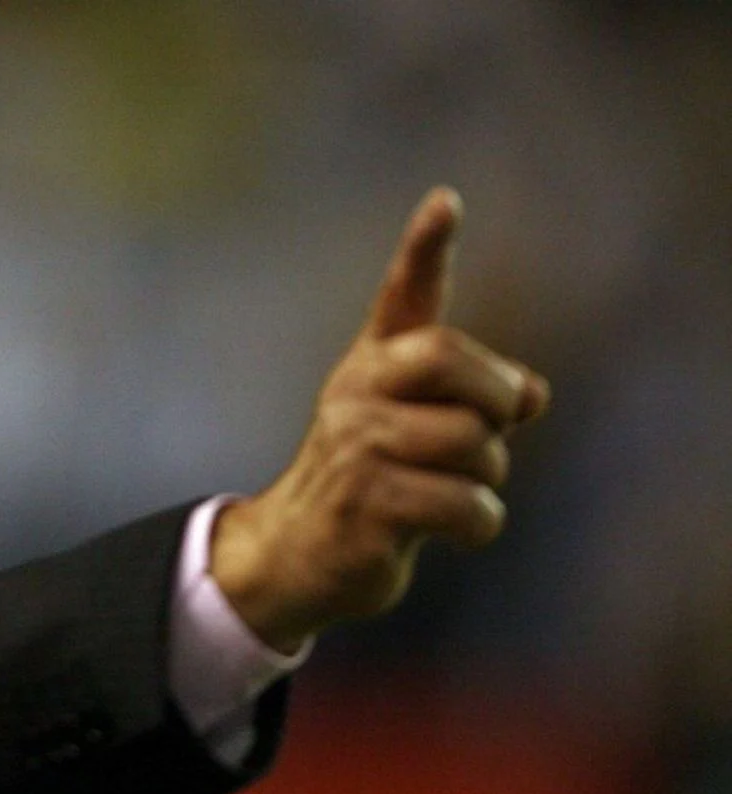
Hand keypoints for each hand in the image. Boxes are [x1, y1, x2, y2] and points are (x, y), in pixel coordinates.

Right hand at [209, 187, 550, 653]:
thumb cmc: (371, 484)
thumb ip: (472, 399)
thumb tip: (534, 392)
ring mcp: (355, 446)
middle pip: (451, 359)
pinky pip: (468, 504)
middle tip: (492, 430)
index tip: (446, 202)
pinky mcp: (367, 504)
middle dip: (495, 398)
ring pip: (474, 443)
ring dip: (486, 479)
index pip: (402, 295)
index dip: (425, 248)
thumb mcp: (415, 429)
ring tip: (451, 492)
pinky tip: (451, 530)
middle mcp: (355, 393)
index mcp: (371, 365)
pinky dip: (478, 524)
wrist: (296, 554)